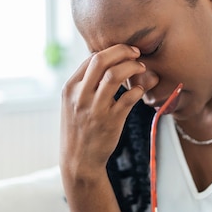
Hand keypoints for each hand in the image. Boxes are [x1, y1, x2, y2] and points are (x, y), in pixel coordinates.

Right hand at [60, 44, 145, 178]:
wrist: (79, 161)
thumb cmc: (79, 128)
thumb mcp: (73, 104)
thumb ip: (86, 84)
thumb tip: (108, 62)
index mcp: (70, 88)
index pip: (91, 58)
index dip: (112, 50)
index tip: (125, 51)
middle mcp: (80, 96)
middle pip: (101, 60)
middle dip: (122, 51)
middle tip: (136, 53)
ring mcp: (95, 108)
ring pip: (115, 75)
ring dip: (132, 67)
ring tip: (141, 68)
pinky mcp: (111, 121)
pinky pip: (129, 97)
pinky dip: (138, 89)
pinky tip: (140, 90)